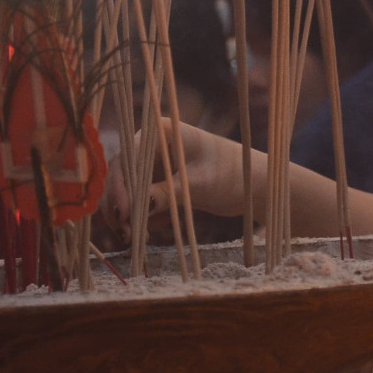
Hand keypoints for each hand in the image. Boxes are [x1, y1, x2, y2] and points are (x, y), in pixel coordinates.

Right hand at [100, 121, 248, 239]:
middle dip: (119, 205)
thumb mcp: (198, 184)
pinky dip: (137, 218)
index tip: (122, 214)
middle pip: (121, 175)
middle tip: (125, 234)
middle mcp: (152, 145)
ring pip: (126, 191)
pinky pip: (139, 201)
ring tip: (133, 240)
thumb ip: (166, 193)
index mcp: (160, 131)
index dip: (119, 186)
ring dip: (126, 215)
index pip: (128, 158)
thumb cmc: (232, 174)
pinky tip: (143, 236)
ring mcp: (154, 165)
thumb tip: (135, 208)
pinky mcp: (159, 183)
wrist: (252, 184)